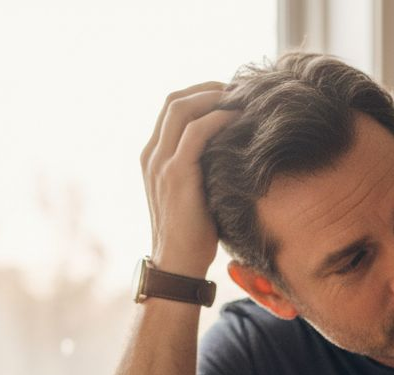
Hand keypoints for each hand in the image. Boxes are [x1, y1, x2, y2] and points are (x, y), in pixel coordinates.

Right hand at [140, 82, 237, 276]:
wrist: (178, 264)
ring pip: (181, 109)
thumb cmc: (194, 233)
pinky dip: (216, 119)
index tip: (229, 95)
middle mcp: (152, 155)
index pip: (172, 108)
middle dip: (208, 89)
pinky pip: (194, 134)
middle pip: (174, 101)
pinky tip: (237, 119)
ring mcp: (161, 164)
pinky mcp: (176, 176)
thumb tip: (233, 149)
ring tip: (241, 100)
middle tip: (239, 90)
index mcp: (154, 156)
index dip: (200, 95)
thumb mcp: (196, 192)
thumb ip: (202, 168)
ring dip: (213, 98)